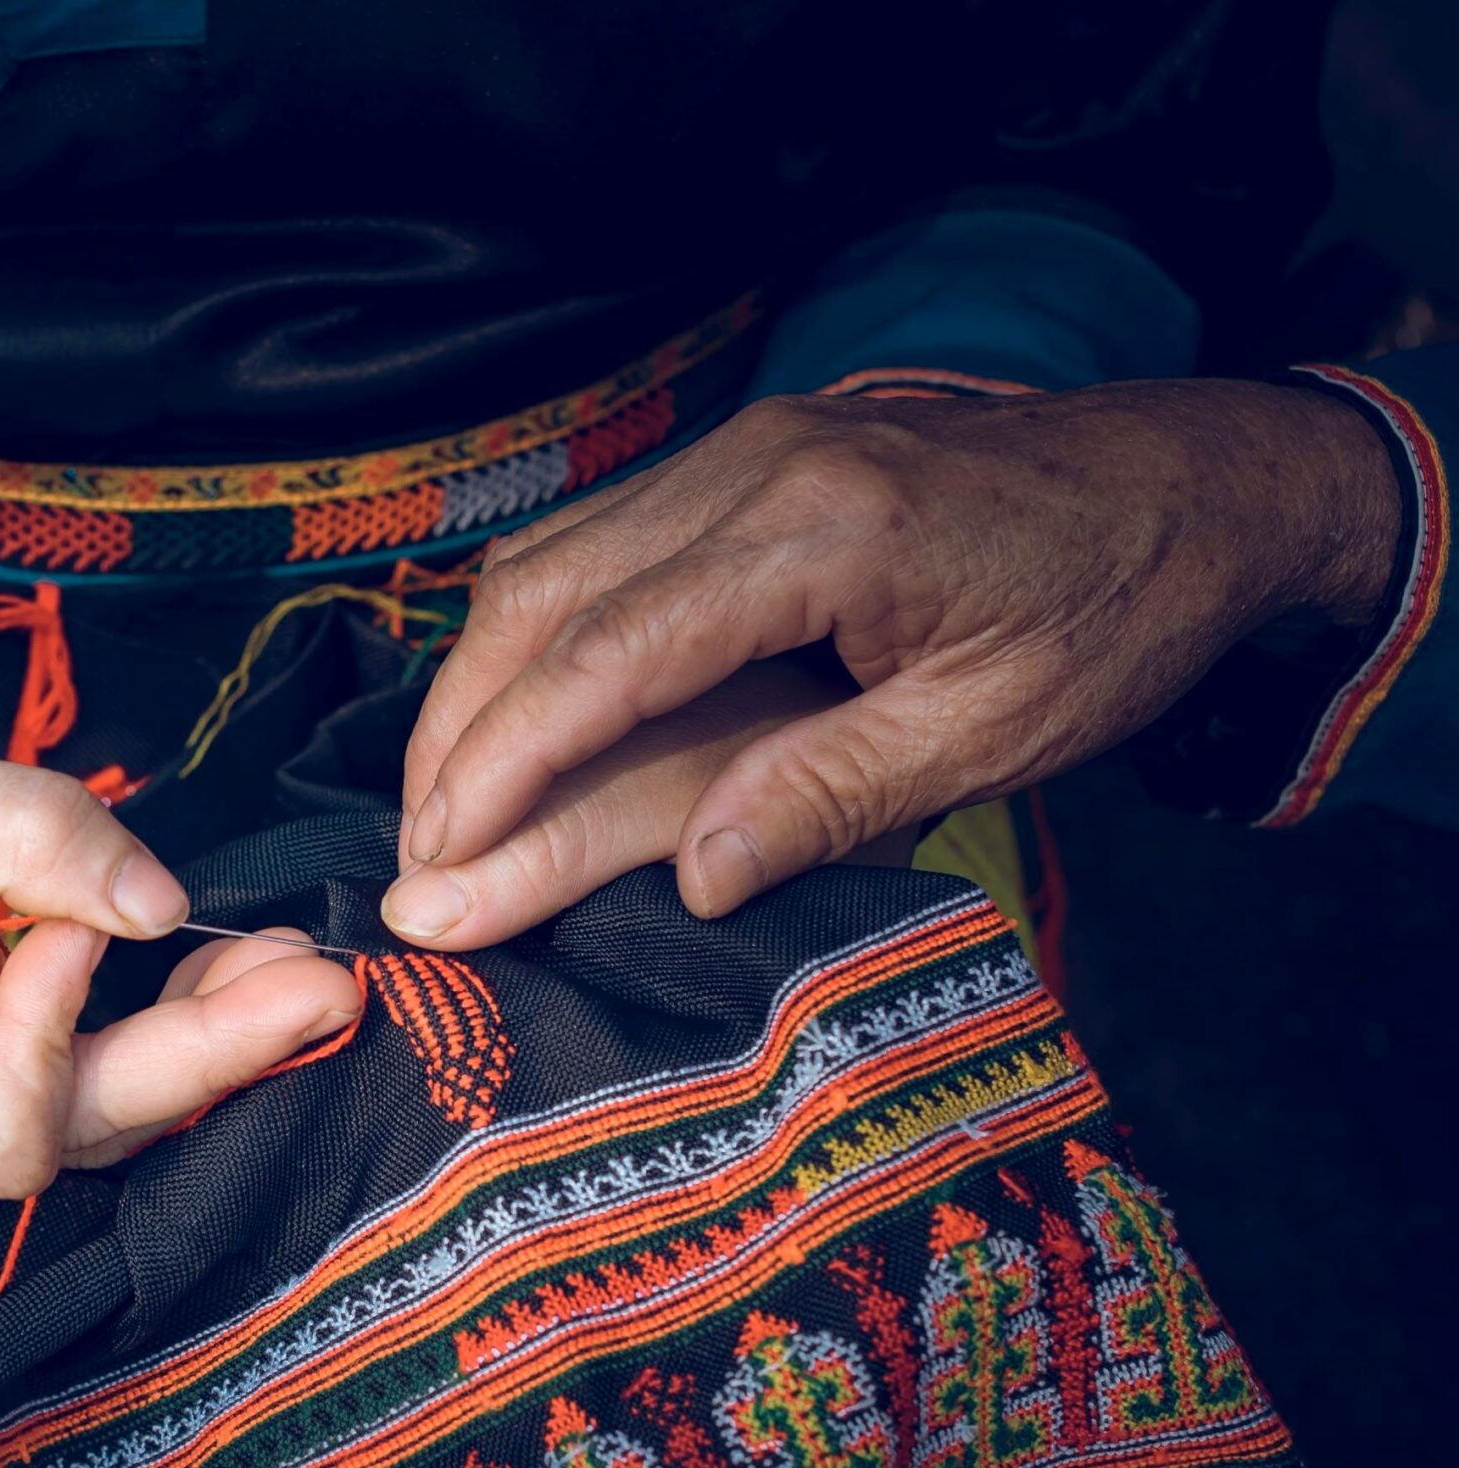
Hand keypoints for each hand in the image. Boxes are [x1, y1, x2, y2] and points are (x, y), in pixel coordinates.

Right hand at [0, 662, 360, 1193]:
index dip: (66, 1034)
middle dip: (194, 1052)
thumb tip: (169, 901)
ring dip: (179, 1036)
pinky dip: (120, 1013)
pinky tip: (209, 965)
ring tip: (291, 965)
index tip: (76, 916)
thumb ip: (29, 839)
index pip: (1, 1134)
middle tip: (323, 983)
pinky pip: (39, 1064)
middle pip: (58, 1130)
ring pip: (62, 1104)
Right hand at [395, 378, 1400, 944]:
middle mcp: (757, 465)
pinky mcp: (740, 459)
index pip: (611, 656)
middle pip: (543, 597)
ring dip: (478, 682)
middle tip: (415, 853)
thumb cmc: (1113, 612)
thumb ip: (837, 794)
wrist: (1192, 480)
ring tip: (442, 799)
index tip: (438, 857)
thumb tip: (698, 880)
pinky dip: (529, 634)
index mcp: (825, 530)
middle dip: (459, 732)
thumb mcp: (998, 730)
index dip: (509, 763)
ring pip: (547, 560)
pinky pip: (590, 540)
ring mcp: (740, 448)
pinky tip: (508, 711)